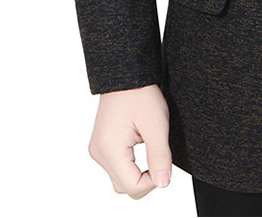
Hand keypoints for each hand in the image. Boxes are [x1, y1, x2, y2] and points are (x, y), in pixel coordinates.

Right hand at [88, 83, 171, 198]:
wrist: (126, 73)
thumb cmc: (139, 93)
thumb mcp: (156, 124)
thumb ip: (160, 156)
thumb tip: (163, 183)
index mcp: (110, 149)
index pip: (132, 187)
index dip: (153, 181)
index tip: (164, 164)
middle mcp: (99, 152)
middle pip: (124, 186)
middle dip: (145, 179)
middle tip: (159, 156)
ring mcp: (98, 149)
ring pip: (120, 178)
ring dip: (137, 171)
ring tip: (149, 147)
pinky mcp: (101, 144)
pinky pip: (116, 165)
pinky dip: (130, 162)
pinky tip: (139, 144)